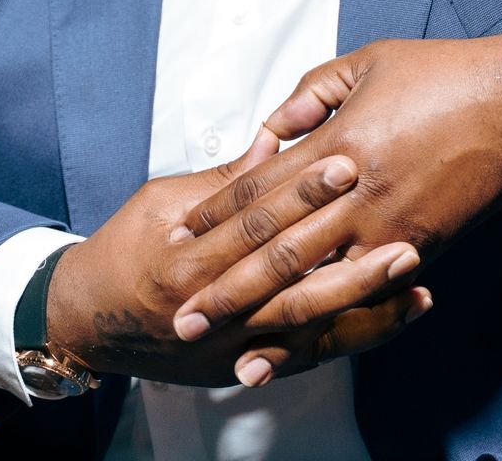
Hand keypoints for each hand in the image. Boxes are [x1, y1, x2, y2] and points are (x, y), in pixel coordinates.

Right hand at [46, 132, 431, 388]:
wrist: (86, 324)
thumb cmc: (124, 252)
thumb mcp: (161, 201)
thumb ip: (225, 179)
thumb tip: (276, 136)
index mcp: (186, 262)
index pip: (256, 224)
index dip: (303, 193)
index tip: (346, 161)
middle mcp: (213, 311)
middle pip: (292, 283)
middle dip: (350, 255)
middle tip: (400, 224)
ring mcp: (233, 345)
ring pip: (311, 326)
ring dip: (367, 300)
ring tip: (415, 272)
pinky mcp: (249, 365)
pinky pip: (314, 354)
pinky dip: (361, 334)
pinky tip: (402, 312)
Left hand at [172, 25, 501, 377]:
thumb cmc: (441, 73)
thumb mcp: (365, 64)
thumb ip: (311, 95)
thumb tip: (272, 128)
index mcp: (335, 143)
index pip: (259, 187)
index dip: (215, 213)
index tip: (180, 236)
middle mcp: (354, 192)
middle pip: (274, 249)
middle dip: (224, 286)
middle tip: (180, 316)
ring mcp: (387, 226)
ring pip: (316, 283)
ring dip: (268, 319)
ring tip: (228, 346)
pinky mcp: (420, 246)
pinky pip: (366, 292)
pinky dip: (333, 321)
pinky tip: (306, 342)